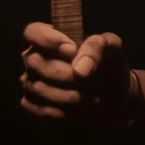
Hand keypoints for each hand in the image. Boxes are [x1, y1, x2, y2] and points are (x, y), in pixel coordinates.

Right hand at [19, 23, 143, 131]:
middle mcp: (36, 56)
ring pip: (36, 87)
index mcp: (52, 37)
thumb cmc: (109, 65)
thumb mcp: (112, 48)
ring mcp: (31, 81)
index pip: (33, 31)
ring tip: (90, 98)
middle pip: (34, 61)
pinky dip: (63, 112)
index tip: (72, 50)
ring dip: (68, 96)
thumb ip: (97, 46)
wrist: (113, 96)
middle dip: (65, 74)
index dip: (47, 40)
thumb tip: (79, 69)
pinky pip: (38, 109)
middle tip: (88, 80)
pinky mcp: (33, 104)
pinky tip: (79, 110)